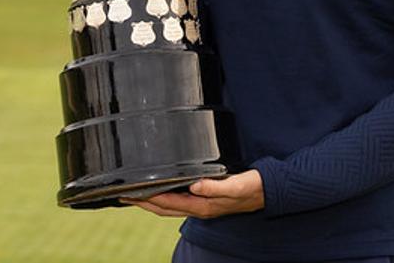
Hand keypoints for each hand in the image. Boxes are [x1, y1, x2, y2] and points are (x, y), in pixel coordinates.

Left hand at [121, 170, 264, 217]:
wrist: (269, 190)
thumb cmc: (253, 188)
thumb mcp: (236, 185)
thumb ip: (216, 186)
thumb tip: (194, 185)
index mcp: (203, 206)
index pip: (168, 204)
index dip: (147, 199)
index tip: (130, 194)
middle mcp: (200, 208)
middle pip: (164, 208)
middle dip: (143, 202)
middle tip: (124, 195)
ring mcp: (203, 204)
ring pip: (170, 205)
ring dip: (152, 201)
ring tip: (137, 193)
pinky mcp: (206, 198)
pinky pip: (179, 200)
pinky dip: (166, 196)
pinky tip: (164, 188)